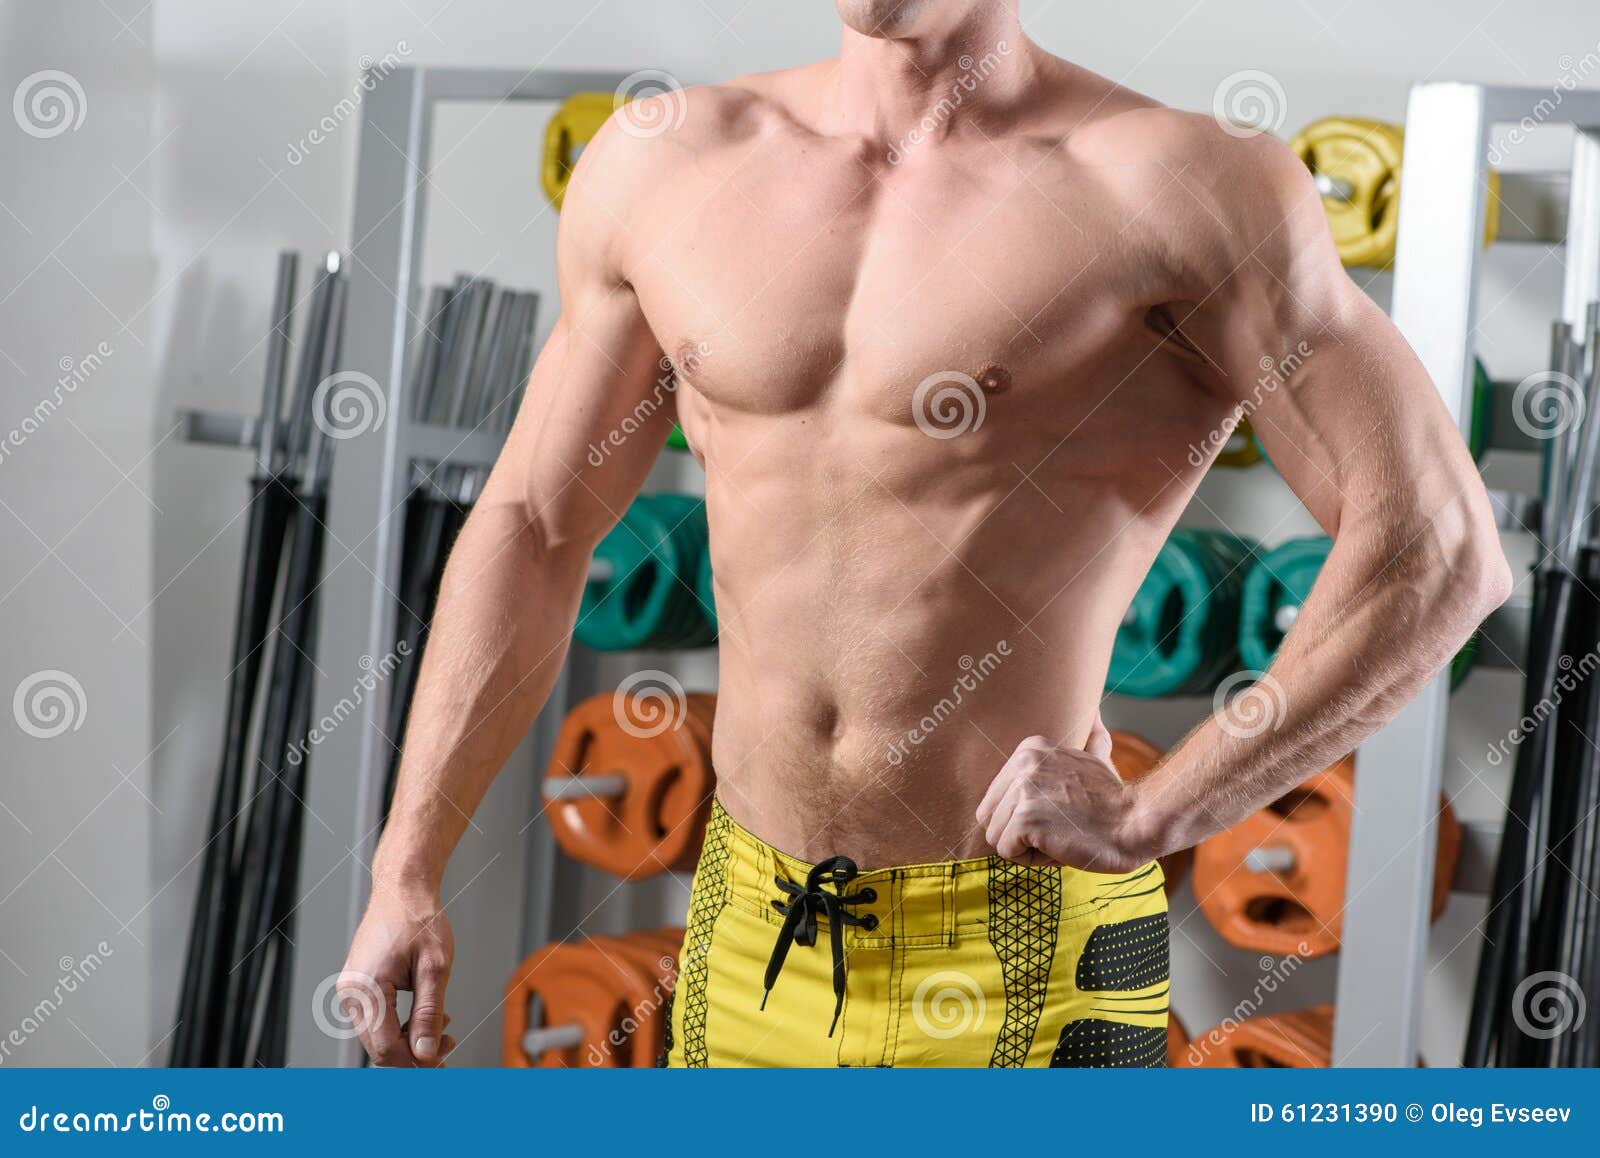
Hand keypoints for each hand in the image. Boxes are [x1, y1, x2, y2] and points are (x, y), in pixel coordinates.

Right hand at [339, 879, 455, 1066]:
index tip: (442, 1062)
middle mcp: (351, 993)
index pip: (386, 1048)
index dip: (415, 1062)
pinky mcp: (358, 986)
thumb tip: (426, 1055)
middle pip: (379, 1047)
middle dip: (414, 1052)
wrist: (402, 890)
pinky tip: (426, 1014)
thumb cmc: (418, 920)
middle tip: (448, 1045)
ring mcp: (351, 990)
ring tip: (443, 1025)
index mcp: (367, 989)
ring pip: (378, 1035)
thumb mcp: (435, 968)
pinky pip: (377, 1019)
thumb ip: (430, 1013)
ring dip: (410, 1038)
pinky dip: (401, 1024)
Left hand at [976, 716, 1151, 871]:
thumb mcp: (1097, 756)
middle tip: (1058, 828)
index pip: (995, 798)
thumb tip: (1096, 714)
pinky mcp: (1026, 818)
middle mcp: (1022, 763)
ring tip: (1061, 836)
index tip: (1059, 812)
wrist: (1137, 823)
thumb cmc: (1115, 800)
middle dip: (1018, 833)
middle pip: (989, 817)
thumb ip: (1089, 736)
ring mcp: (1023, 790)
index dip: (1023, 816)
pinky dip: (1033, 860)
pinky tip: (1060, 846)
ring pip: (997, 837)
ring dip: (1027, 848)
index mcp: (1029, 749)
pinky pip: (1007, 852)